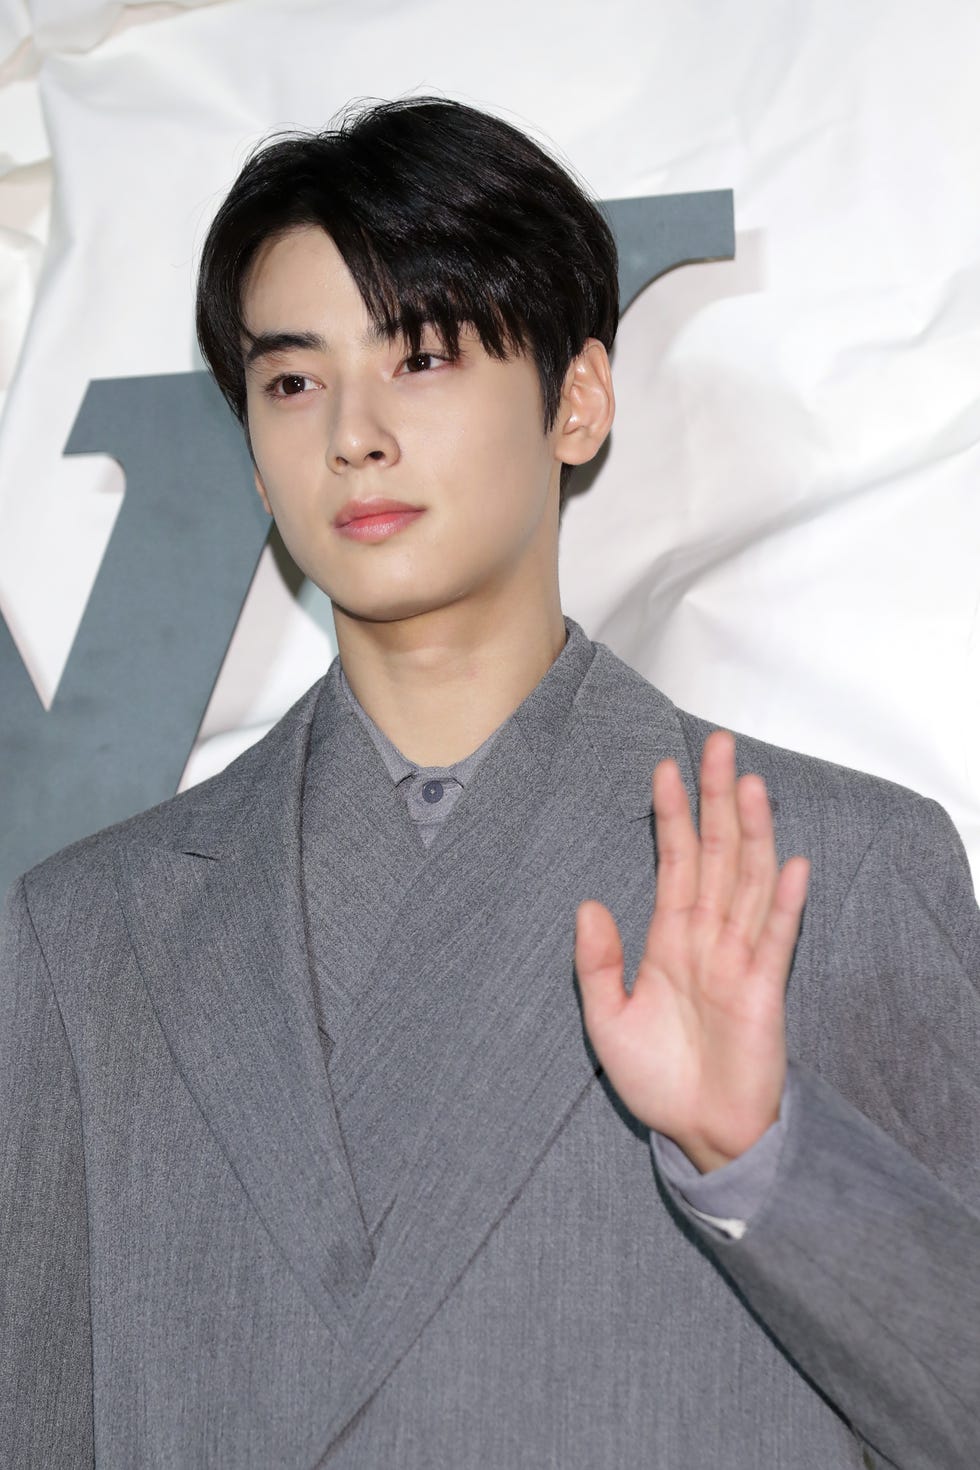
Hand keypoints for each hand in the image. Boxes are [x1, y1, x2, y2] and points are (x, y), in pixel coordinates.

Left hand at [575, 729, 809, 1172]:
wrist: (698, 1134)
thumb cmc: (658, 1079)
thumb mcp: (607, 1020)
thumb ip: (597, 963)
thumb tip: (587, 902)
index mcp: (670, 938)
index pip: (673, 861)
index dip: (670, 815)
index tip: (665, 769)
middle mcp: (708, 937)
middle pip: (715, 854)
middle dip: (715, 800)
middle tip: (717, 746)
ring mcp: (740, 959)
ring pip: (746, 881)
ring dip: (751, 833)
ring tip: (749, 784)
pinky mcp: (764, 990)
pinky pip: (776, 938)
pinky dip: (783, 902)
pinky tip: (790, 863)